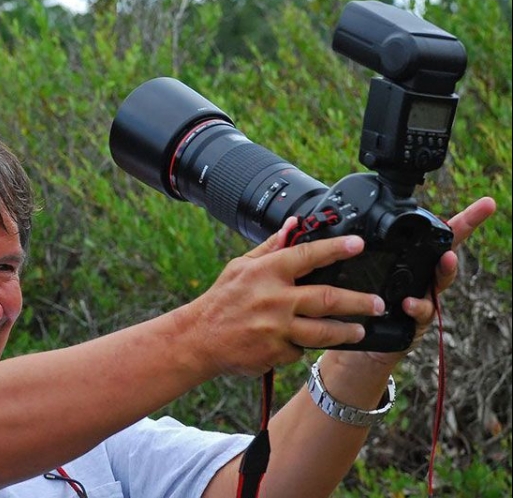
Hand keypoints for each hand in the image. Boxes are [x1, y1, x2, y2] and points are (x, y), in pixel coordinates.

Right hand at [187, 219, 382, 377]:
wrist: (199, 339)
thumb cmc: (221, 300)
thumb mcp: (241, 267)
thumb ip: (270, 248)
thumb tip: (292, 225)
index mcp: (266, 273)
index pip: (308, 256)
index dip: (336, 249)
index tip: (358, 245)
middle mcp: (274, 300)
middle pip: (327, 299)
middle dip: (359, 302)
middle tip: (378, 303)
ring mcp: (277, 329)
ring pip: (324, 331)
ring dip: (347, 331)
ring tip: (360, 329)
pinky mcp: (276, 353)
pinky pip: (301, 349)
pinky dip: (305, 345)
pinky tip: (303, 341)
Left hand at [370, 196, 496, 364]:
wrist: (363, 341)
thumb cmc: (370, 301)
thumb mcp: (372, 272)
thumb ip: (373, 252)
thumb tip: (358, 224)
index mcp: (416, 262)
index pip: (441, 237)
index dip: (465, 220)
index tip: (486, 204)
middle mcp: (426, 280)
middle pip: (447, 259)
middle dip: (458, 243)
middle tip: (458, 234)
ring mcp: (425, 300)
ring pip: (439, 284)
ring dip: (445, 270)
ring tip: (447, 260)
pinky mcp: (417, 323)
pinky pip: (421, 313)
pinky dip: (417, 307)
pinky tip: (409, 304)